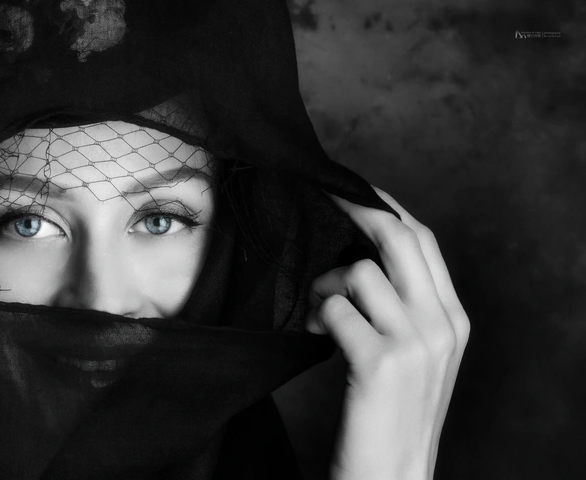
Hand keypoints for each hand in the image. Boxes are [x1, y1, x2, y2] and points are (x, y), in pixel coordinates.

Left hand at [305, 188, 468, 479]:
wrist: (393, 473)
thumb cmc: (391, 410)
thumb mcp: (414, 352)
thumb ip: (401, 305)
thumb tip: (358, 257)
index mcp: (452, 319)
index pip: (424, 240)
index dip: (387, 208)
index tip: (356, 191)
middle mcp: (441, 324)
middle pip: (400, 237)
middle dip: (358, 210)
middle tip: (326, 201)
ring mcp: (415, 342)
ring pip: (361, 271)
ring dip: (328, 284)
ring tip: (320, 311)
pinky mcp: (381, 362)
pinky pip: (336, 307)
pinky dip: (318, 314)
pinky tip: (318, 334)